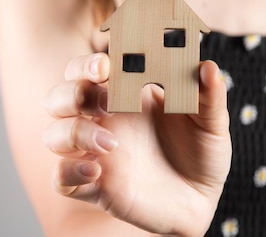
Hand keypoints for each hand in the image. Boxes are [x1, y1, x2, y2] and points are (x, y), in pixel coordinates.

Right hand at [43, 53, 231, 235]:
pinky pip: (61, 178)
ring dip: (72, 133)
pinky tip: (96, 171)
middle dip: (71, 92)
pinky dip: (69, 171)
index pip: (90, 70)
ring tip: (110, 143)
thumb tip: (208, 67)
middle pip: (60, 97)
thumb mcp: (211, 123)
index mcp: (127, 96)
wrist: (202, 200)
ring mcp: (96, 155)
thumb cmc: (202, 153)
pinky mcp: (95, 188)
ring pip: (54, 136)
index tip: (106, 65)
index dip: (88, 64)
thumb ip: (209, 95)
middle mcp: (104, 122)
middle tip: (102, 98)